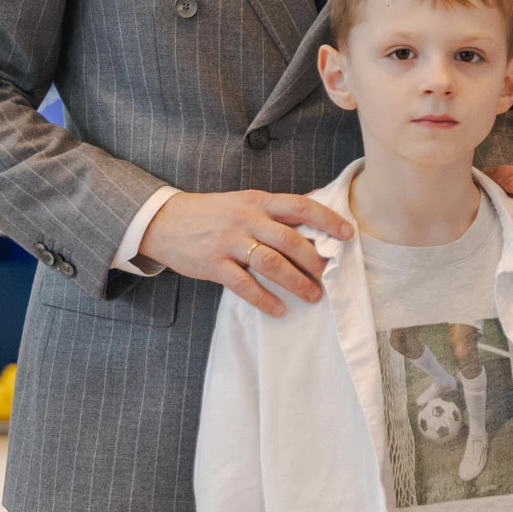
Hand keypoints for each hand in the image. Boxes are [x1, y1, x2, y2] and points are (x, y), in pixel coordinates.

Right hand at [140, 189, 354, 316]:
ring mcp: (228, 242)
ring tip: (313, 296)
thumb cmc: (212, 213)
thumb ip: (274, 212)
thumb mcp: (244, 202)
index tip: (348, 234)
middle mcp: (246, 219)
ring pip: (270, 263)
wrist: (164, 221)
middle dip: (314, 260)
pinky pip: (243, 285)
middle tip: (330, 275)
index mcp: (258, 201)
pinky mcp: (212, 264)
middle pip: (289, 239)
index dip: (327, 219)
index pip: (300, 206)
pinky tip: (278, 309)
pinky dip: (263, 299)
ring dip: (296, 282)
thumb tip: (314, 221)